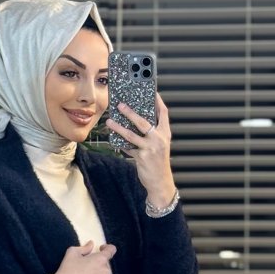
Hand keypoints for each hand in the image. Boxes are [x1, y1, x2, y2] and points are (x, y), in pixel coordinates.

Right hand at [51, 240, 117, 273]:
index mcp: (100, 259)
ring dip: (99, 272)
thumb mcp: (73, 252)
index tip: (101, 249)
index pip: (111, 250)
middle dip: (99, 262)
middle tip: (87, 264)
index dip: (107, 248)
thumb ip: (85, 247)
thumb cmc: (67, 269)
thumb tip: (91, 244)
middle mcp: (106, 271)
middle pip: (106, 263)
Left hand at [106, 92, 176, 206]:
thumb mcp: (160, 145)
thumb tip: (136, 120)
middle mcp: (159, 139)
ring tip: (109, 121)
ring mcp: (150, 148)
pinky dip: (120, 143)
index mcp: (165, 133)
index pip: (163, 113)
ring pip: (131, 134)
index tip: (152, 91)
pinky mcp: (141, 157)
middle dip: (130, 112)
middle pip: (143, 121)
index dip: (157, 101)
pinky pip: (127, 147)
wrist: (160, 182)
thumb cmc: (158, 162)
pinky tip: (112, 138)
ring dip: (118, 127)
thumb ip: (152, 133)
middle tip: (120, 105)